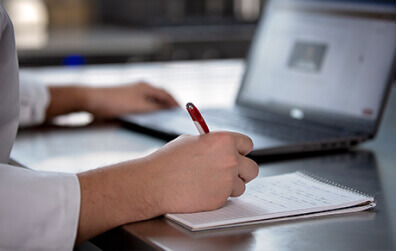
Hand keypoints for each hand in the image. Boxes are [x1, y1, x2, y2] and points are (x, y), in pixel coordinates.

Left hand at [84, 82, 178, 117]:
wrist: (92, 100)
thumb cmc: (114, 102)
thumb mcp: (139, 107)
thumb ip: (155, 108)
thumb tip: (167, 108)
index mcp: (146, 87)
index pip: (165, 94)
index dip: (174, 102)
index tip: (180, 109)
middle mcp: (140, 87)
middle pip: (159, 95)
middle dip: (168, 102)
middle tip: (174, 112)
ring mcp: (133, 92)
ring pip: (151, 98)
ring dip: (159, 105)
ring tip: (164, 114)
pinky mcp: (126, 98)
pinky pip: (143, 102)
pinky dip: (149, 107)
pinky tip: (148, 115)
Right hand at [143, 132, 258, 212]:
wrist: (154, 183)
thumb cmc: (168, 161)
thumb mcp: (190, 141)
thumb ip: (212, 144)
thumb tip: (222, 148)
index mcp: (223, 141)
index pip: (247, 144)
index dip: (241, 150)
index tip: (237, 154)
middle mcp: (230, 160)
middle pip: (252, 168)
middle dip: (242, 171)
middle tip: (231, 172)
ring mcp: (226, 181)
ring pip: (242, 186)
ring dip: (231, 186)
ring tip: (210, 183)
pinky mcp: (220, 199)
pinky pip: (227, 198)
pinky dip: (218, 196)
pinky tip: (202, 191)